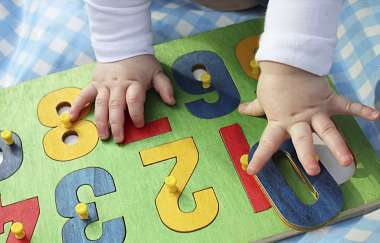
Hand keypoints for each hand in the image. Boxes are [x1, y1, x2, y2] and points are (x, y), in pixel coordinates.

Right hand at [70, 54, 175, 142]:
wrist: (123, 45)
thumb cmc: (142, 62)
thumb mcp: (157, 72)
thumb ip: (164, 87)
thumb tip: (172, 102)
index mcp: (134, 82)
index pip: (134, 100)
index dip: (137, 114)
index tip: (139, 125)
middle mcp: (118, 85)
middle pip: (116, 106)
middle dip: (117, 124)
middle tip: (119, 139)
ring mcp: (104, 84)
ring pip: (101, 104)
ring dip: (101, 121)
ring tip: (103, 136)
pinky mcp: (94, 83)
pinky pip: (84, 95)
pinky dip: (78, 106)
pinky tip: (72, 117)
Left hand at [239, 61, 378, 175]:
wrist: (287, 61)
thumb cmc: (273, 82)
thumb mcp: (262, 98)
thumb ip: (253, 107)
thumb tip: (240, 109)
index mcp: (279, 121)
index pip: (268, 143)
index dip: (260, 158)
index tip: (252, 172)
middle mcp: (298, 120)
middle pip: (303, 139)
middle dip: (308, 155)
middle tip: (313, 171)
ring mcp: (315, 111)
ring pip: (327, 129)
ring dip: (337, 144)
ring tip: (347, 160)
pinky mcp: (328, 100)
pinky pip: (347, 105)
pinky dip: (361, 109)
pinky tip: (375, 116)